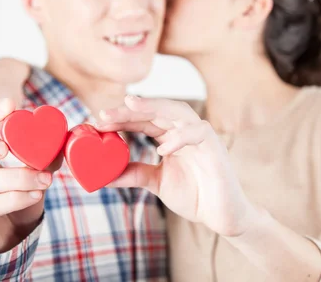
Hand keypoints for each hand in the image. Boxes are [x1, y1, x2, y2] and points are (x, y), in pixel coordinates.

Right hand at [0, 99, 51, 256]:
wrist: (7, 240)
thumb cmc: (12, 197)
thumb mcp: (27, 171)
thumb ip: (41, 155)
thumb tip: (60, 138)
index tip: (11, 105)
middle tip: (6, 146)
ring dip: (17, 177)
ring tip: (46, 178)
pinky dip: (17, 197)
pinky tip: (37, 194)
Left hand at [96, 96, 254, 236]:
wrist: (222, 215)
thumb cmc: (195, 195)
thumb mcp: (156, 182)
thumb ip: (134, 174)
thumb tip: (102, 175)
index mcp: (170, 136)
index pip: (143, 119)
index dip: (122, 118)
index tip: (98, 122)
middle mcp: (184, 130)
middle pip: (156, 110)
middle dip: (130, 109)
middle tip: (104, 113)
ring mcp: (200, 136)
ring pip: (177, 111)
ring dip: (153, 107)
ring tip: (130, 106)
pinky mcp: (215, 146)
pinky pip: (198, 133)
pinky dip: (180, 137)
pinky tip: (162, 148)